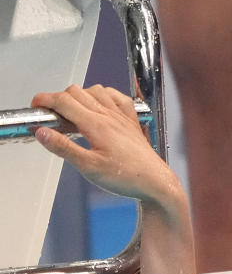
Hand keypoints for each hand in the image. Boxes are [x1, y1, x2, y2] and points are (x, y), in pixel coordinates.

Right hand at [31, 85, 177, 204]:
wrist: (155, 183)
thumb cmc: (126, 177)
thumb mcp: (88, 167)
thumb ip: (63, 148)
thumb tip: (41, 132)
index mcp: (96, 124)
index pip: (63, 101)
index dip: (44, 100)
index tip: (35, 106)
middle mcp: (109, 115)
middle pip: (76, 92)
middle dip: (58, 99)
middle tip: (50, 115)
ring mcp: (122, 117)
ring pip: (96, 91)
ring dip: (80, 96)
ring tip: (72, 114)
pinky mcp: (131, 122)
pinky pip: (118, 97)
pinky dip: (104, 96)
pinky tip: (100, 106)